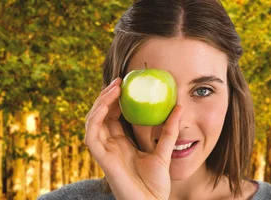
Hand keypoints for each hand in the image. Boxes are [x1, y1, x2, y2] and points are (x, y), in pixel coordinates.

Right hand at [85, 77, 182, 199]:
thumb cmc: (155, 185)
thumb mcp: (164, 152)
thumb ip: (168, 130)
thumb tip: (179, 107)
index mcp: (121, 144)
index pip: (113, 117)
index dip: (116, 100)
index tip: (126, 83)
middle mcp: (110, 146)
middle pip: (101, 116)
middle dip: (107, 96)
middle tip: (119, 80)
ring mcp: (104, 152)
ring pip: (93, 122)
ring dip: (100, 103)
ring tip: (114, 88)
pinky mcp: (102, 159)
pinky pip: (91, 136)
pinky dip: (95, 119)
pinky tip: (105, 106)